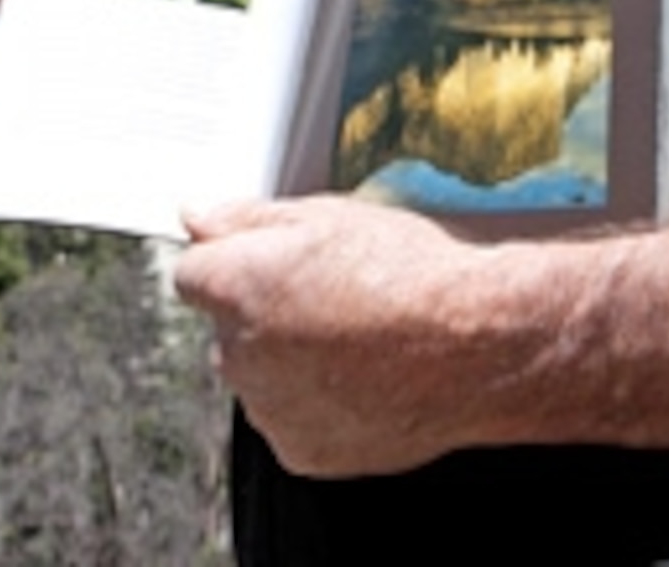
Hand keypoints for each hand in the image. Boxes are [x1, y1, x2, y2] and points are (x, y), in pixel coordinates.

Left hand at [172, 195, 527, 477]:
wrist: (474, 345)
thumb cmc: (411, 275)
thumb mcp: (329, 216)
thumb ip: (247, 219)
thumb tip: (197, 219)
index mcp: (236, 288)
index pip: (194, 274)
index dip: (236, 263)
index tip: (276, 265)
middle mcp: (239, 354)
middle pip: (230, 330)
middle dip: (264, 315)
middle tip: (333, 298)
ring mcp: (269, 410)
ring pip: (262, 379)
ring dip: (290, 363)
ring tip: (361, 340)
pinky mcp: (301, 451)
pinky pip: (293, 421)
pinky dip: (318, 406)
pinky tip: (366, 379)